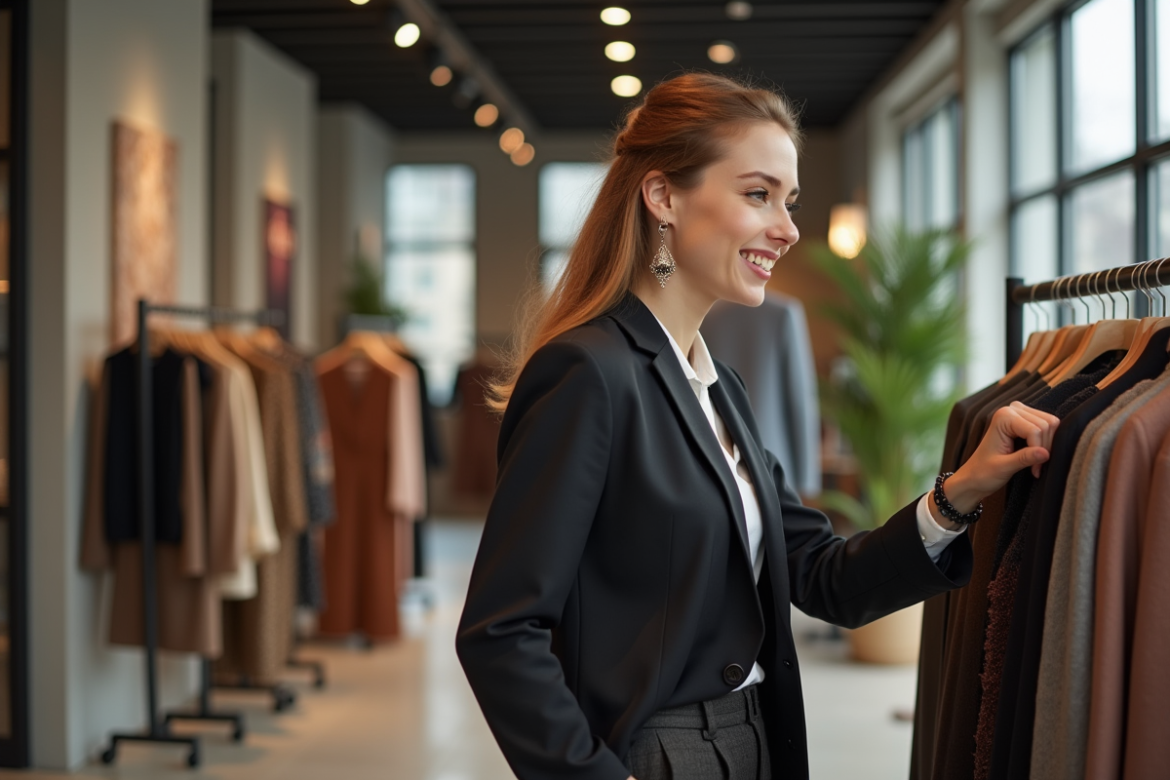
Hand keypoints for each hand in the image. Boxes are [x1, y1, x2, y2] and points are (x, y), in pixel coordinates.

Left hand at [931, 402, 1058, 527]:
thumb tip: (1046, 453)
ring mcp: (1020, 413)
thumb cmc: (983, 473)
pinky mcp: (1026, 420)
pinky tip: (1037, 455)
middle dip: (1045, 447)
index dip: (1038, 451)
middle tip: (1036, 467)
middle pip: (1046, 424)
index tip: (1034, 471)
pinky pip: (1048, 426)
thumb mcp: (1003, 468)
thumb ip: (1024, 458)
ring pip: (1051, 424)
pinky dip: (1047, 442)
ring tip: (1035, 463)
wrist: (974, 477)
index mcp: (1003, 417)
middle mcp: (1013, 409)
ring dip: (1047, 446)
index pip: (1035, 430)